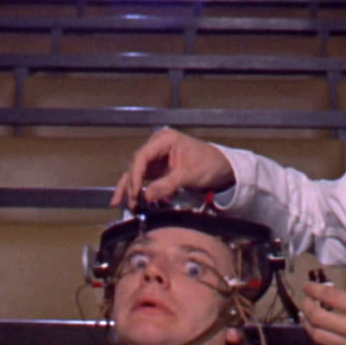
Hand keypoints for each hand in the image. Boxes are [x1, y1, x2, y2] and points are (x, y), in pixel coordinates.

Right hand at [111, 128, 235, 206]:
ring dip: (131, 188)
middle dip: (132, 185)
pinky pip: (144, 178)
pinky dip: (137, 189)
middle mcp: (156, 145)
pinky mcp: (158, 168)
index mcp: (164, 140)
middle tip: (133, 202)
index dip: (136, 175)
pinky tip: (127, 200)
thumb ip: (167, 185)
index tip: (135, 192)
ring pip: (136, 172)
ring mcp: (156, 157)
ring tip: (123, 204)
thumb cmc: (209, 165)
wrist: (222, 167)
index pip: (142, 156)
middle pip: (137, 165)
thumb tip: (146, 197)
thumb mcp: (189, 175)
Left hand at [300, 282, 345, 344]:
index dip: (313, 289)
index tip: (307, 286)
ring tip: (308, 317)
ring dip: (309, 325)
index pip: (329, 297)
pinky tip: (325, 333)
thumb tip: (341, 301)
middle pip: (317, 318)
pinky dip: (325, 339)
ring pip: (319, 337)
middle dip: (307, 306)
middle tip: (306, 300)